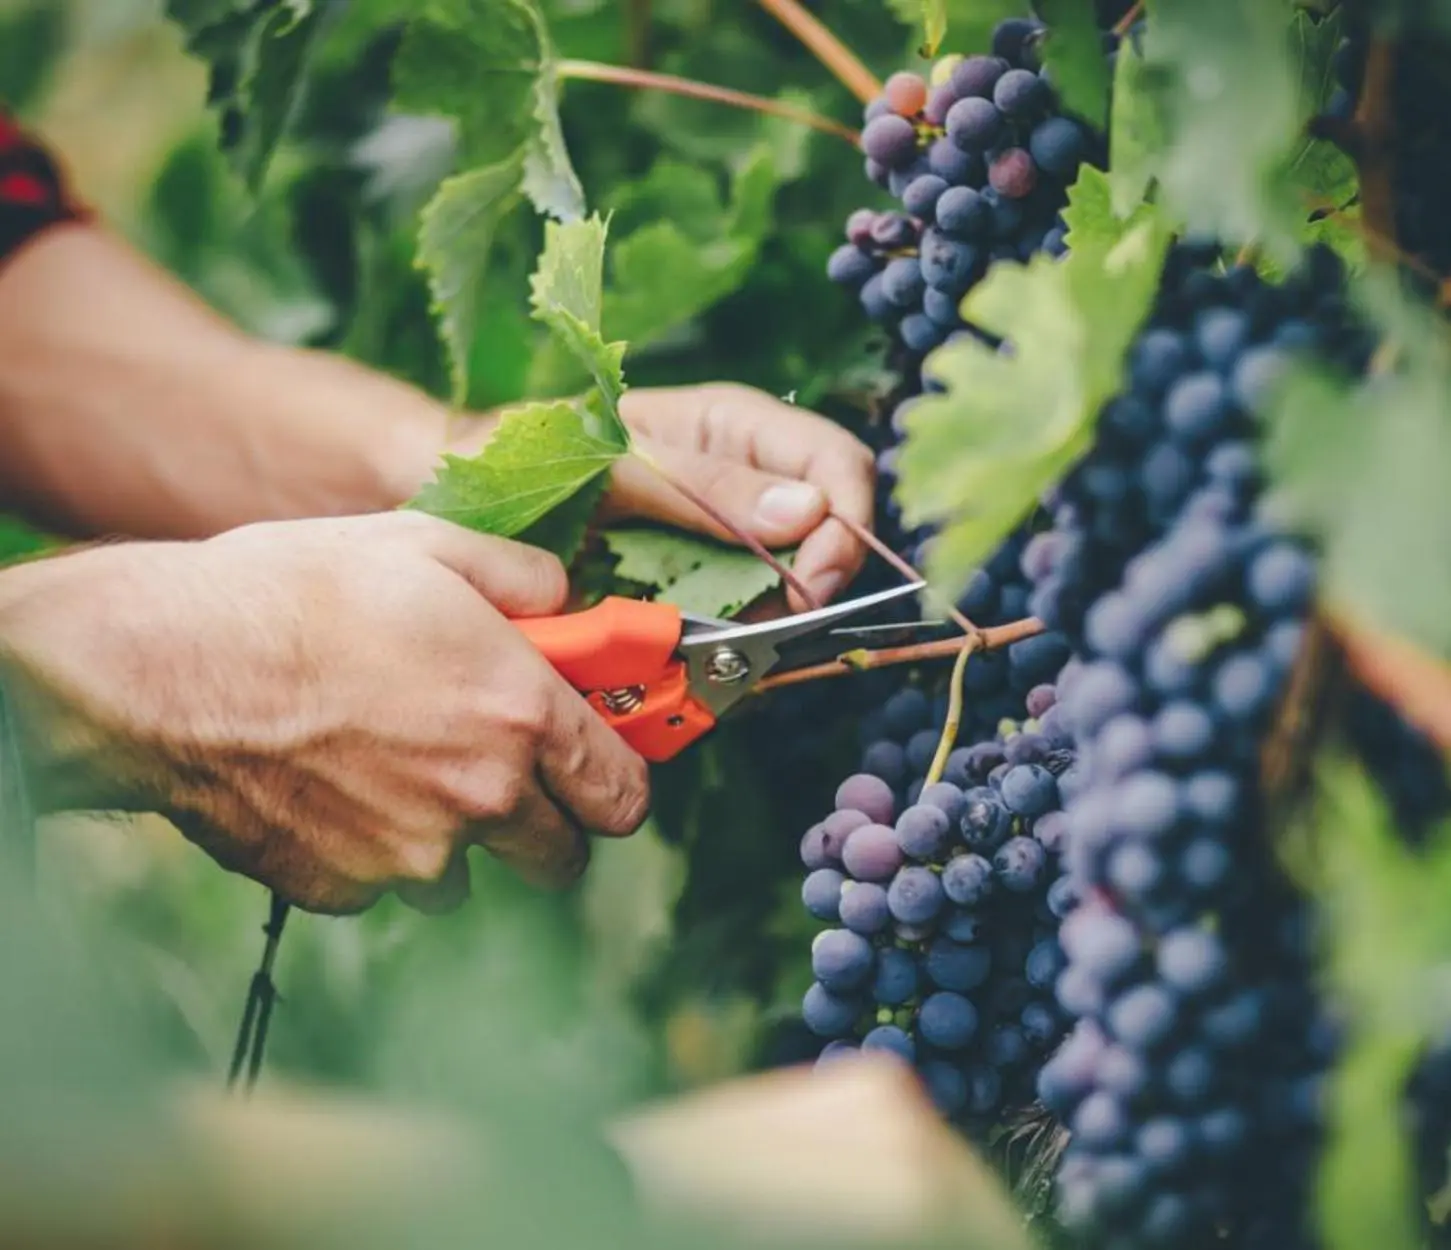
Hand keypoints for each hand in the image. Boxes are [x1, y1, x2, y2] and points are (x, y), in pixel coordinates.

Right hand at [0, 512, 649, 913]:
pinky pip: (389, 885)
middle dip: (548, 819)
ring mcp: (413, 856)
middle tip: (506, 770)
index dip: (619, 779)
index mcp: (519, 712)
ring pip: (474, 874)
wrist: (159, 670)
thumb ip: (524, 577)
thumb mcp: (425, 544)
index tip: (601, 765)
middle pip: (566, 856)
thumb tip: (567, 599)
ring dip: (457, 837)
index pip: (624, 791)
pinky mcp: (345, 890)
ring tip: (396, 766)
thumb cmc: (290, 594)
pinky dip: (378, 850)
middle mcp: (482, 797)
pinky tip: (334, 787)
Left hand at [449, 384, 876, 612]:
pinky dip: (731, 649)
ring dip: (770, 625)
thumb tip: (807, 511)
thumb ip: (707, 485)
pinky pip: (743, 628)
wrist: (465, 503)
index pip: (836, 463)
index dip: (841, 523)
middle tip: (772, 622)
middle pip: (830, 535)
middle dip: (814, 584)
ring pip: (792, 592)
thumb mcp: (618, 462)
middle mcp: (746, 486)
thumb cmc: (534, 457)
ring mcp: (725, 546)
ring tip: (722, 642)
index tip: (810, 581)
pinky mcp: (699, 596)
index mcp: (736, 430)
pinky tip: (698, 656)